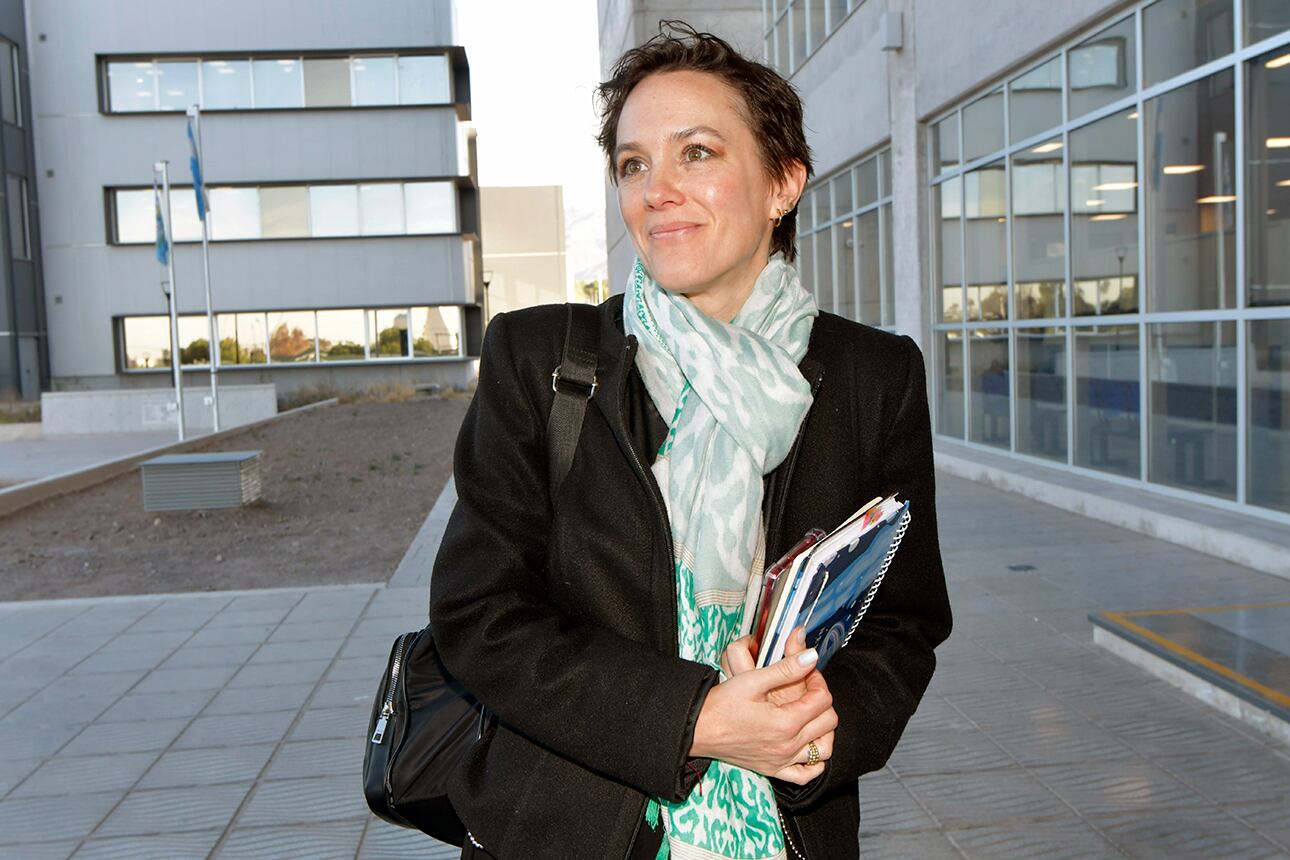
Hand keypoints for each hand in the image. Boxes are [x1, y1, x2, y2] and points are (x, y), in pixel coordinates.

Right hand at [692, 627, 837, 783]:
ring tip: (810, 715)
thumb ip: (786, 668)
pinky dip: (815, 762)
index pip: (823, 700)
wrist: (698, 729)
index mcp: (786, 722)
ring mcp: (782, 761)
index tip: (807, 672)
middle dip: (822, 701)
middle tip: (807, 689)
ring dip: (823, 730)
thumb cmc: (721, 704)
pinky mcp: (773, 770)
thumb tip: (812, 657)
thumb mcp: (753, 680)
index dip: (818, 681)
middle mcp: (788, 746)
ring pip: (824, 750)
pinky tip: (807, 746)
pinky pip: (806, 775)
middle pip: (828, 723)